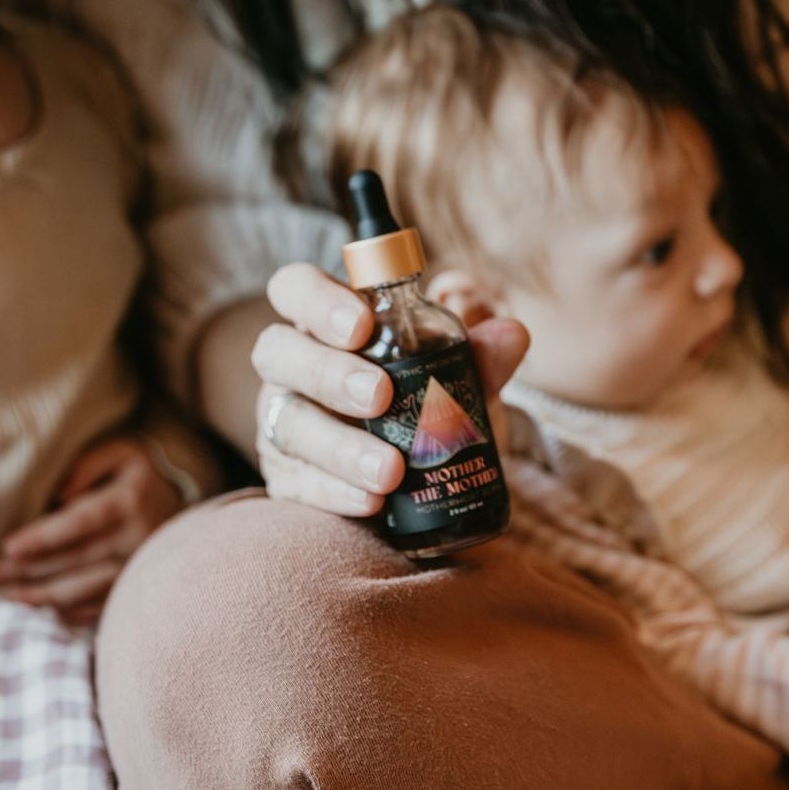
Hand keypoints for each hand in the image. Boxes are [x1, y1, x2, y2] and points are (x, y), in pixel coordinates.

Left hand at [0, 436, 182, 623]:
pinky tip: (41, 609)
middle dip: (29, 570)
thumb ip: (88, 465)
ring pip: (84, 589)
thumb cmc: (140, 470)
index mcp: (127, 503)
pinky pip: (99, 605)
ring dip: (42, 596)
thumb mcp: (121, 450)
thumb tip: (58, 497)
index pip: (79, 524)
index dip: (43, 538)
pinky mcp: (137, 585)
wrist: (185, 497)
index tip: (8, 547)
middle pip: (74, 560)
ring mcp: (138, 567)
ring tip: (7, 596)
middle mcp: (135, 539)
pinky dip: (69, 611)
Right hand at [251, 261, 528, 517]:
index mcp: (325, 324)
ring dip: (340, 447)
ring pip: (288, 424)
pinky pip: (298, 483)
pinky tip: (373, 501)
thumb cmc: (428, 404)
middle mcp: (293, 367)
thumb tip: (511, 334)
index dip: (317, 300)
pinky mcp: (288, 479)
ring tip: (391, 470)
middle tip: (380, 394)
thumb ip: (480, 355)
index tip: (363, 324)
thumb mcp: (457, 378)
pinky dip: (337, 492)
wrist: (423, 480)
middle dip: (328, 372)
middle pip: (277, 352)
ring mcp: (284, 422)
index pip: (294, 288)